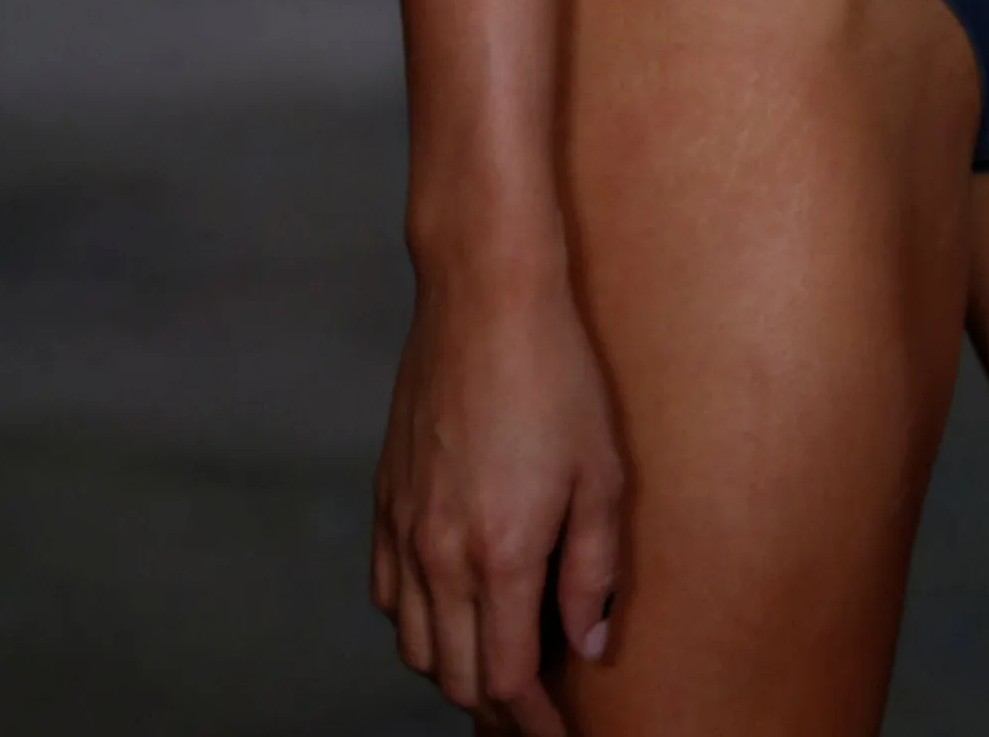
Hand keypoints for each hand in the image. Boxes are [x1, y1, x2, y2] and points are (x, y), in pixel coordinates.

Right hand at [372, 263, 625, 729]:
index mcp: (498, 554)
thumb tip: (590, 641)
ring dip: (456, 668)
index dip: (535, 721)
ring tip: (498, 663)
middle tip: (536, 708)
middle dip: (498, 707)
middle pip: (457, 676)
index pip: (507, 680)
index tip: (560, 733)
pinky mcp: (386, 500)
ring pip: (415, 645)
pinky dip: (418, 623)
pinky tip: (450, 610)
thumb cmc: (556, 374)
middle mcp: (440, 553)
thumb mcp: (602, 474)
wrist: (484, 296)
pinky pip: (389, 595)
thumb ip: (594, 570)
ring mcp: (405, 527)